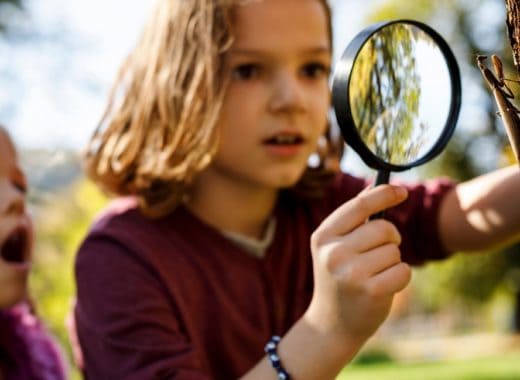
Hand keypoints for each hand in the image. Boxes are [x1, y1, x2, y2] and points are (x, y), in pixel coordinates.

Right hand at [305, 185, 410, 349]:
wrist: (331, 324)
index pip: (359, 205)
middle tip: (379, 253)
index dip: (384, 194)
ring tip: (373, 275)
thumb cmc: (339, 278)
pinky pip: (403, 270)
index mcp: (323, 236)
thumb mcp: (334, 246)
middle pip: (384, 228)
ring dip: (392, 261)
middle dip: (390, 238)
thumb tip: (376, 187)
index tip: (402, 191)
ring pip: (394, 250)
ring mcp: (351, 273)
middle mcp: (333, 253)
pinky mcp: (370, 291)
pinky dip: (400, 277)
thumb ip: (353, 219)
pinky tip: (383, 287)